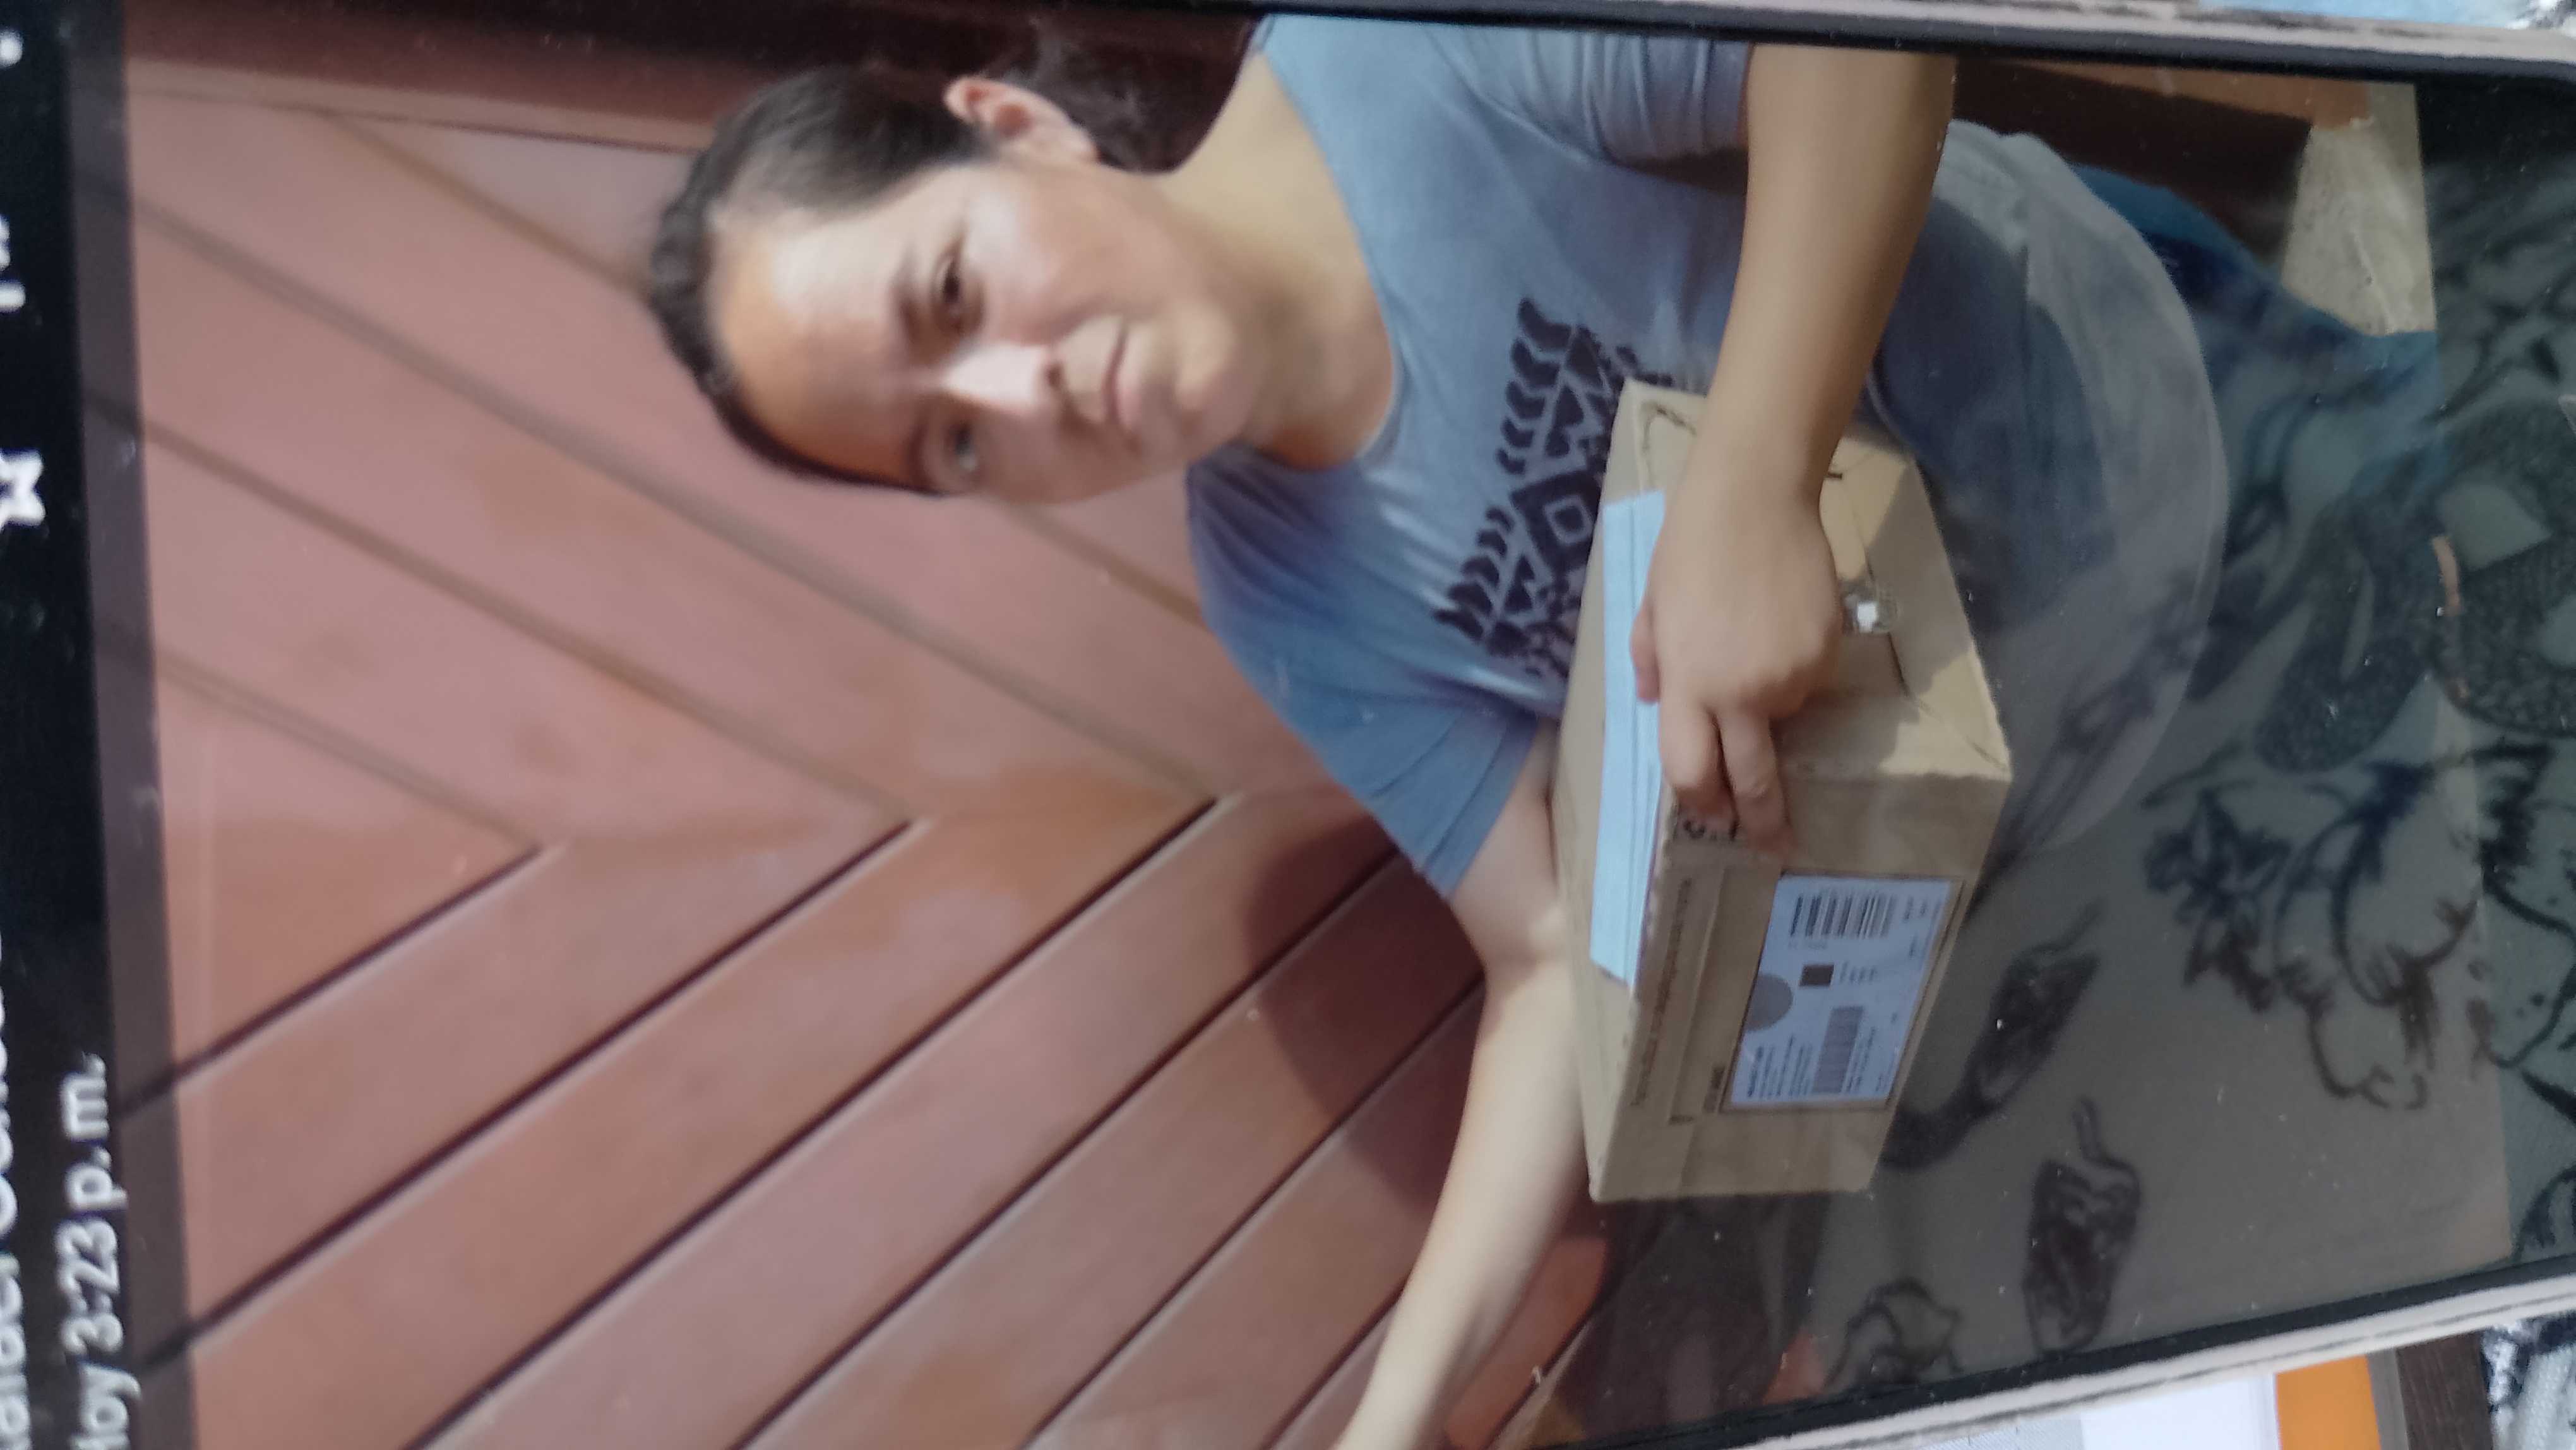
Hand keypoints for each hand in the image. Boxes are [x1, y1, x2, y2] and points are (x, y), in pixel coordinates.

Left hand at [1630, 444, 1841, 853]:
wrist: (1755, 496)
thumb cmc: (1689, 547)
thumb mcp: (1650, 608)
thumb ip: (1652, 663)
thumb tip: (1659, 704)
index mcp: (1690, 685)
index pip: (1693, 772)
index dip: (1704, 804)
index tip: (1714, 822)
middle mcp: (1745, 693)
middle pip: (1754, 778)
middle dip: (1763, 821)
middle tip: (1774, 847)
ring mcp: (1793, 676)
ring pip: (1785, 718)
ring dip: (1772, 707)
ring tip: (1756, 646)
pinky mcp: (1829, 653)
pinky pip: (1811, 682)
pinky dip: (1796, 670)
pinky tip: (1781, 625)